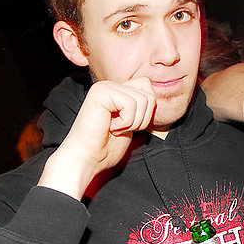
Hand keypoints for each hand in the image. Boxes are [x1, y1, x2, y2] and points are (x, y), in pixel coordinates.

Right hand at [38, 78, 155, 199]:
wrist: (87, 159)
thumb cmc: (107, 147)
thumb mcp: (132, 124)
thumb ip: (141, 108)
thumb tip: (155, 98)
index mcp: (117, 91)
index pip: (148, 88)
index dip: (147, 112)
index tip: (130, 126)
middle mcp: (110, 85)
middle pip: (149, 93)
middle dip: (143, 117)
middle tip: (123, 128)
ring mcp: (105, 87)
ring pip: (143, 99)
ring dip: (134, 122)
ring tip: (116, 128)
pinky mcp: (101, 93)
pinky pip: (131, 105)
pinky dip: (126, 122)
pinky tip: (110, 127)